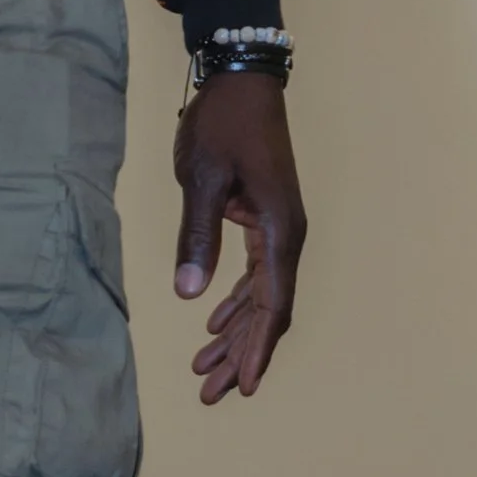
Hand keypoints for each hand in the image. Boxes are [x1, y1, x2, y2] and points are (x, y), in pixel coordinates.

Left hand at [173, 73, 305, 403]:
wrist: (242, 81)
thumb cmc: (223, 123)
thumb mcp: (203, 178)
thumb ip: (198, 236)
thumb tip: (190, 295)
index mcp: (279, 231)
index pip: (271, 305)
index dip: (257, 350)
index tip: (243, 387)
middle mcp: (287, 236)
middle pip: (267, 311)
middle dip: (239, 354)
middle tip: (209, 395)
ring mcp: (277, 229)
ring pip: (260, 297)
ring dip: (234, 334)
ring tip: (205, 371)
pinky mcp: (264, 220)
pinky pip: (253, 275)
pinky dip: (235, 302)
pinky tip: (214, 323)